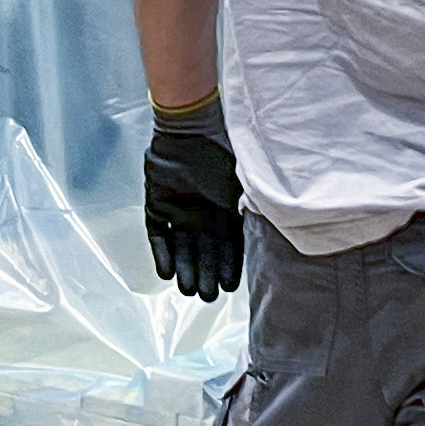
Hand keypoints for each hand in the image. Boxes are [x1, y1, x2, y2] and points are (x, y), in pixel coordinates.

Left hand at [143, 102, 243, 300]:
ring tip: (188, 291)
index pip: (228, 246)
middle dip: (206, 275)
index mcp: (224, 209)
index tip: (230, 288)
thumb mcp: (244, 182)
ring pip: (182, 247)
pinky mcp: (156, 204)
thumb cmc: (222, 152)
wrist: (189, 128)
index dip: (228, 267)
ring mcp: (179, 210)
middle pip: (204, 251)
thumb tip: (268, 231)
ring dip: (185, 269)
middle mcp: (202, 214)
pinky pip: (158, 233)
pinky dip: (161, 252)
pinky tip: (165, 273)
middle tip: (207, 297)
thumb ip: (251, 206)